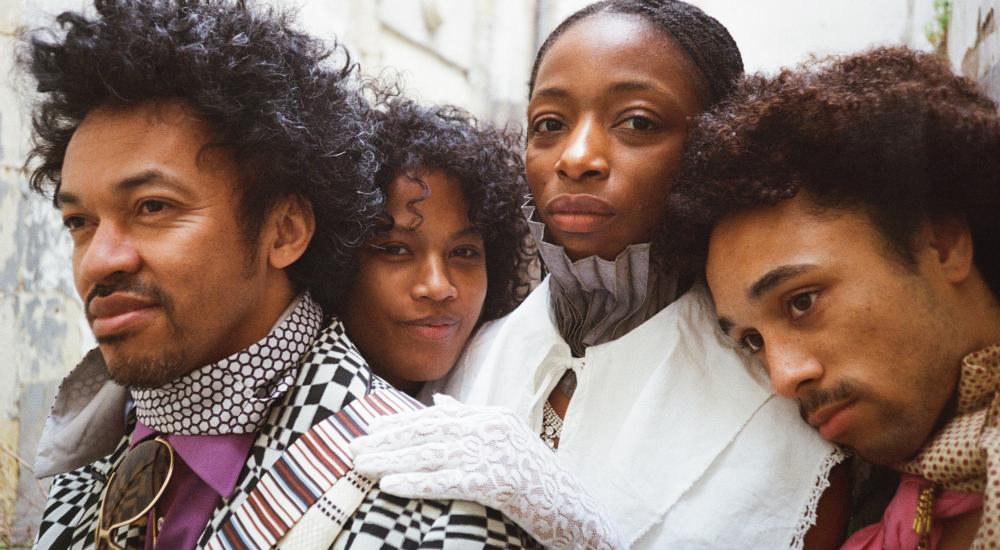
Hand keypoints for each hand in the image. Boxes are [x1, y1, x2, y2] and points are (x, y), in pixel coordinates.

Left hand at [350, 394, 627, 549]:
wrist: (572, 506)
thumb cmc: (535, 477)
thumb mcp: (505, 439)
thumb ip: (472, 420)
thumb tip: (439, 405)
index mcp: (490, 416)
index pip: (434, 416)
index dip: (398, 422)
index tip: (368, 428)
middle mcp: (489, 428)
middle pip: (426, 432)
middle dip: (385, 440)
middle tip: (350, 448)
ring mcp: (492, 454)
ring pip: (430, 454)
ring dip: (390, 460)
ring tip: (359, 466)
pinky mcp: (494, 482)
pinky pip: (446, 481)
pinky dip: (415, 482)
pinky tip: (389, 485)